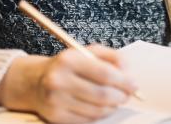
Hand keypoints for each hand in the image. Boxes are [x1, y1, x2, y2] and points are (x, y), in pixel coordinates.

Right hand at [0, 44, 138, 123]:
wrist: (35, 82)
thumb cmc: (68, 66)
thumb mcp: (87, 52)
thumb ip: (112, 57)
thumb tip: (129, 72)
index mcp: (69, 59)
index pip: (104, 73)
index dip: (124, 81)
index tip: (134, 85)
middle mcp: (59, 80)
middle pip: (102, 94)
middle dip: (121, 96)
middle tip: (127, 95)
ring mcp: (56, 100)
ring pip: (97, 110)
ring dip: (112, 107)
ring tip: (114, 101)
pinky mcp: (55, 116)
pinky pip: (87, 120)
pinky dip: (99, 115)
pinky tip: (100, 107)